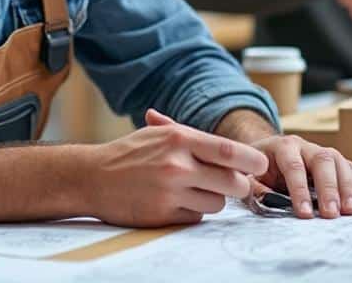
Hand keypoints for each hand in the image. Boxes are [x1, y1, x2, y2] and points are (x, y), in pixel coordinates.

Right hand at [83, 109, 267, 226]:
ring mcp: (170, 192)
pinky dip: (192, 212)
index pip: (230, 152)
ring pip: (217, 204)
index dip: (252, 161)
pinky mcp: (162, 215)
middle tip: (229, 183)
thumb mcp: (158, 134)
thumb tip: (231, 149)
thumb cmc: (128, 153)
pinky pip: (196, 218)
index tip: (260, 165)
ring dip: (212, 199)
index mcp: (179, 139)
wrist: (91, 176)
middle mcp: (177, 165)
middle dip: (237, 185)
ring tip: (193, 190)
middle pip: (233, 183)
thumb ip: (192, 137)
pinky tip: (175, 202)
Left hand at [246, 133, 351, 218]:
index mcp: (282, 146)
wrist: (265, 153)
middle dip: (328, 188)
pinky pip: (347, 168)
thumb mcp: (248, 177)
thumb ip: (255, 188)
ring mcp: (320, 151)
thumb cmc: (257, 169)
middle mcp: (304, 145)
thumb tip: (270, 201)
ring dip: (347, 187)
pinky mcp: (332, 161)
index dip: (299, 191)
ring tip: (350, 210)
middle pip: (322, 161)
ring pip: (339, 162)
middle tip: (332, 214)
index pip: (294, 167)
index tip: (305, 214)